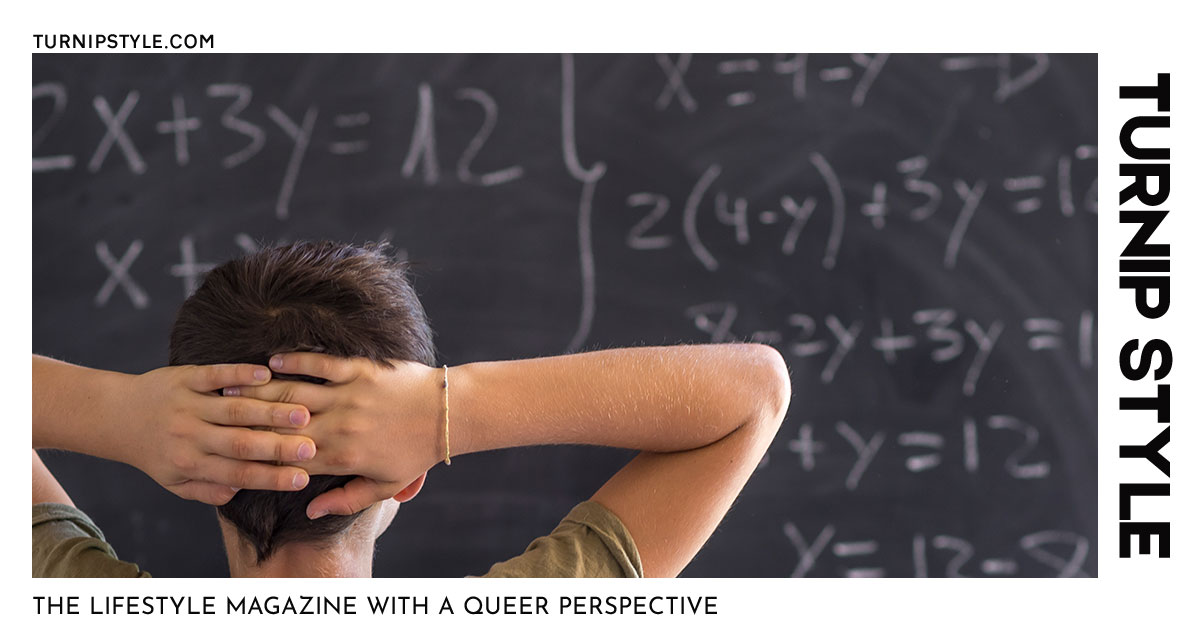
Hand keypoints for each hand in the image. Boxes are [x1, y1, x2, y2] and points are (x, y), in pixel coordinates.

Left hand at [114, 364, 318, 504]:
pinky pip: (215, 375)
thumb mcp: (174, 482)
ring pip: (234, 409)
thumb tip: (239, 492)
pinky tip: (266, 374)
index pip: (237, 474)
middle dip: (278, 446)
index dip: (271, 477)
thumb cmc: (154, 452)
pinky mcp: (185, 378)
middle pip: (240, 442)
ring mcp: (188, 405)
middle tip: (311, 447)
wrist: (117, 416)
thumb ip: (207, 491)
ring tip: (303, 413)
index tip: (302, 478)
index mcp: (190, 464)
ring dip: (270, 411)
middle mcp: (190, 436)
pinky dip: (240, 374)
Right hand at [226, 353, 442, 517]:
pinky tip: (272, 361)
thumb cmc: (415, 453)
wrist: (447, 414)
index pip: (288, 458)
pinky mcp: (360, 370)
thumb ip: (346, 500)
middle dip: (247, 419)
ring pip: (294, 392)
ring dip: (261, 389)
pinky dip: (295, 360)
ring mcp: (349, 396)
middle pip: (281, 424)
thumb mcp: (384, 486)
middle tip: (216, 413)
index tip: (230, 449)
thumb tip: (309, 509)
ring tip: (232, 387)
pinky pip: (320, 363)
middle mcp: (341, 426)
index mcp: (343, 457)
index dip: (258, 454)